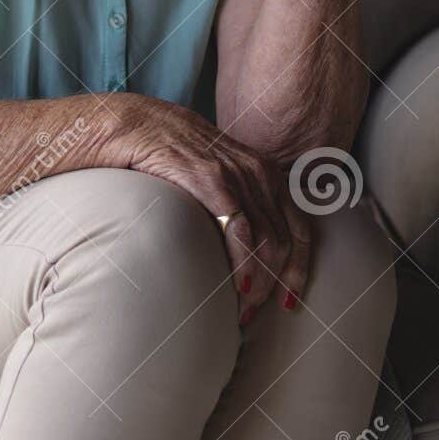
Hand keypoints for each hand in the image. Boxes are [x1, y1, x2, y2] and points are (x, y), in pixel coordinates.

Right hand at [108, 95, 312, 323]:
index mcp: (266, 172)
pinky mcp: (212, 179)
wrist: (138, 124)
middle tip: (253, 315)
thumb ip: (237, 198)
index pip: (299, 228)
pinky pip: (239, 229)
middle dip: (274, 285)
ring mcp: (238, 174)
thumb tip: (244, 244)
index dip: (299, 269)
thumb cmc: (174, 153)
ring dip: (258, 284)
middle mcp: (259, 172)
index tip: (291, 302)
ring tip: (242, 312)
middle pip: (284, 242)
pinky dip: (244, 263)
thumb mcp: (217, 172)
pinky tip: (239, 287)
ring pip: (266, 241)